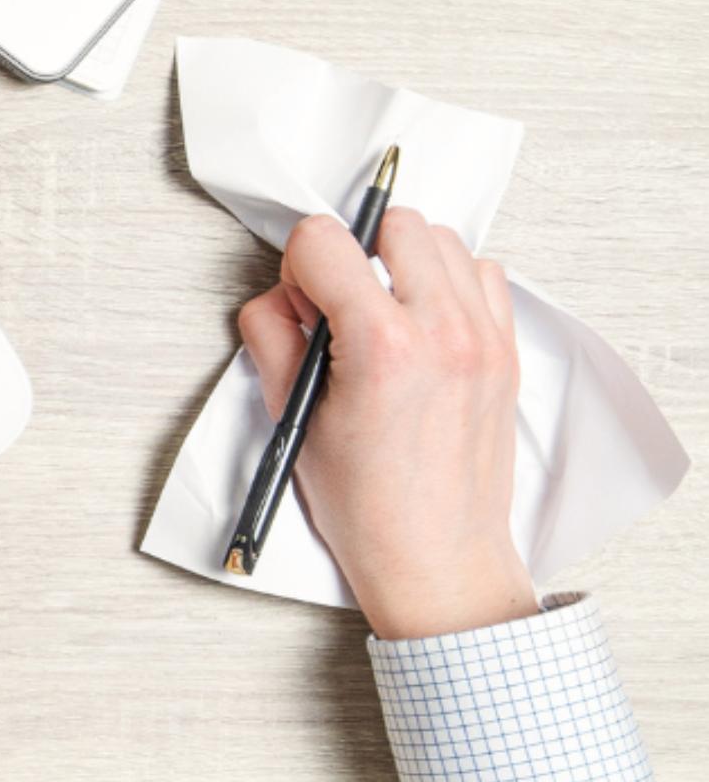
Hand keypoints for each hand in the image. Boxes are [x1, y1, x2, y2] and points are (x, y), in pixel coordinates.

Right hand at [237, 208, 538, 640]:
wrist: (437, 557)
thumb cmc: (368, 507)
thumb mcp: (294, 420)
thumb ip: (275, 340)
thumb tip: (279, 300)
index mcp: (382, 348)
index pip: (325, 241)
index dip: (298, 265)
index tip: (300, 302)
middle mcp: (443, 332)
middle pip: (393, 223)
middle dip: (353, 251)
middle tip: (337, 305)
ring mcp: (485, 338)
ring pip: (442, 239)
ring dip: (402, 262)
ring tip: (381, 313)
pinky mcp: (506, 351)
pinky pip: (482, 274)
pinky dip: (447, 282)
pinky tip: (421, 324)